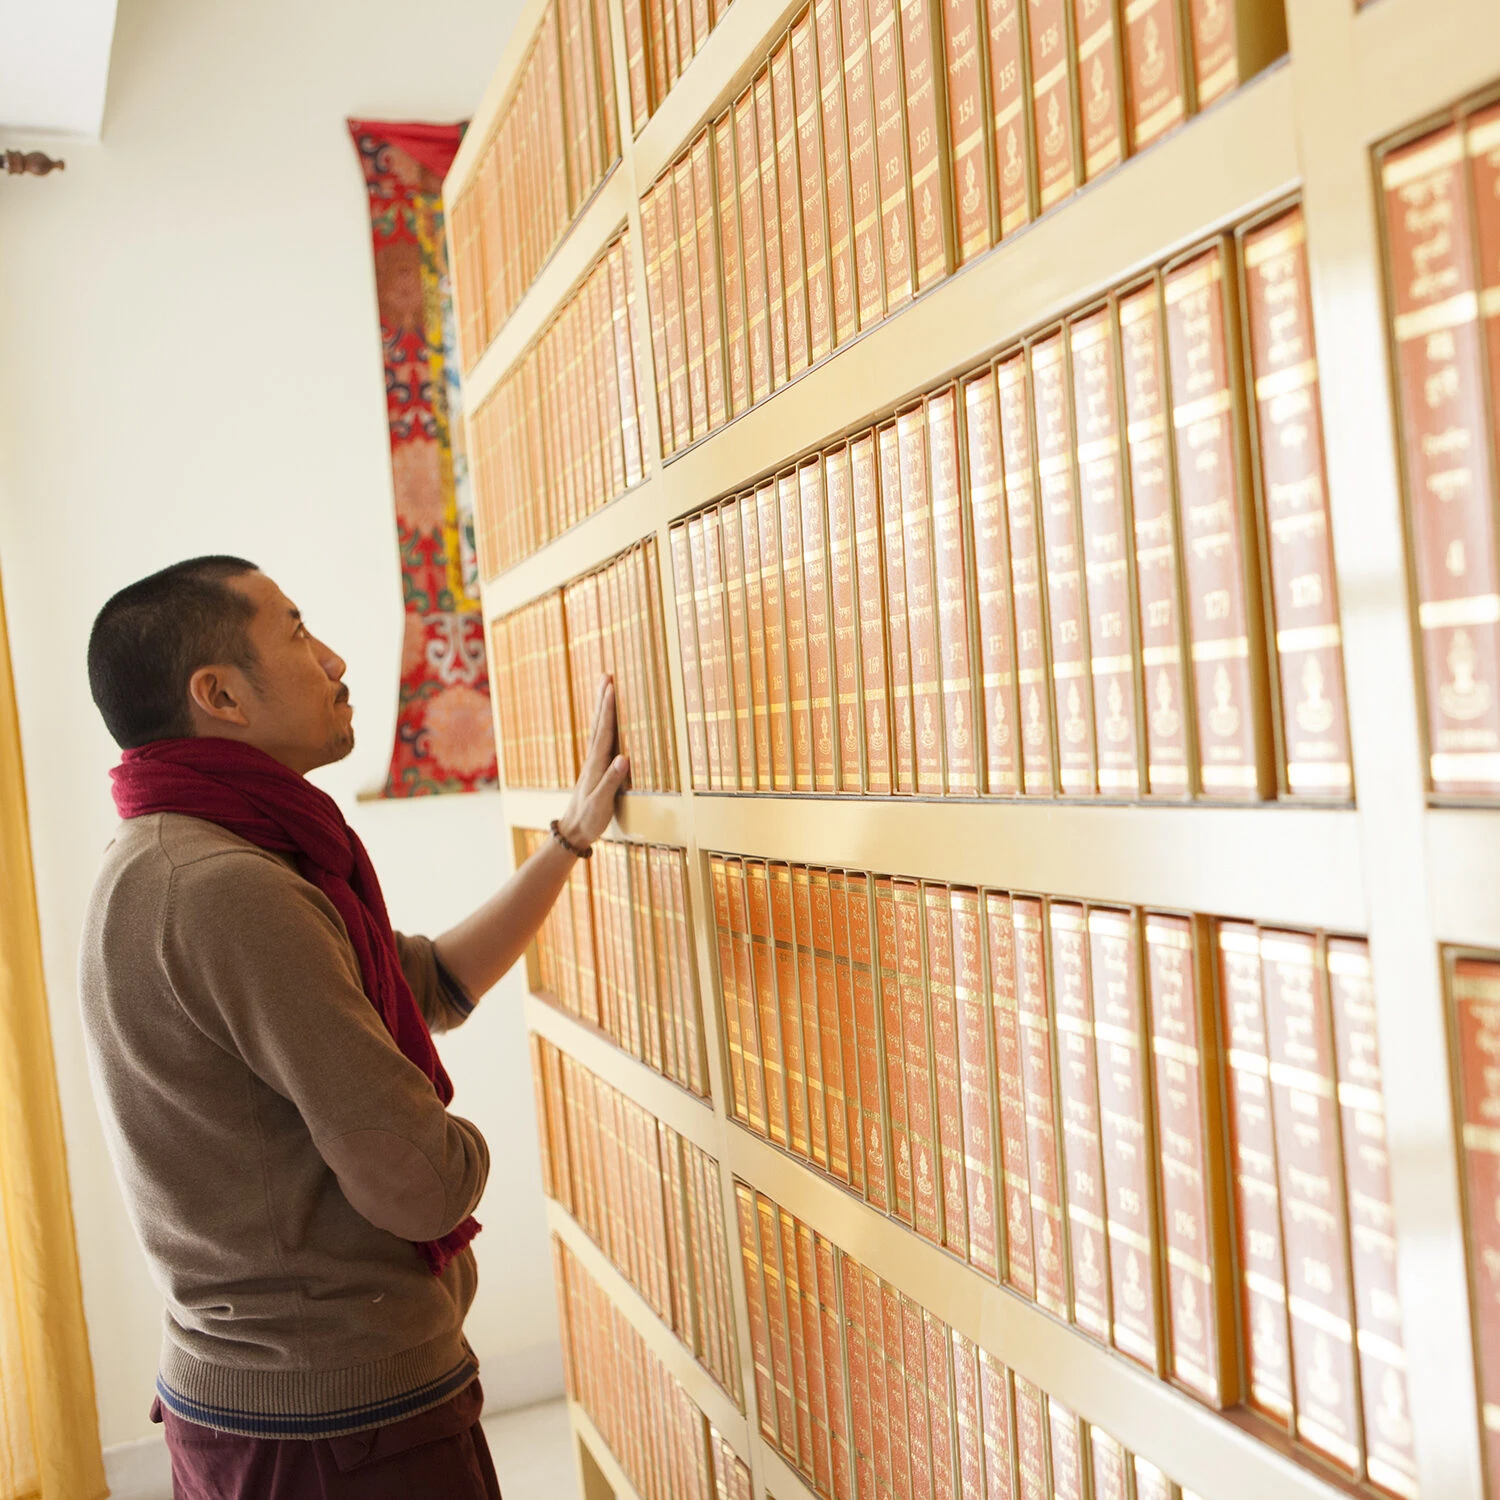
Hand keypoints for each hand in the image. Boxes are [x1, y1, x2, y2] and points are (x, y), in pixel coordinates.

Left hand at [558, 677, 629, 850]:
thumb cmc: (588, 819)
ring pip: (596, 729)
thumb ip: (612, 780)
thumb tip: (624, 757)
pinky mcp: (594, 769)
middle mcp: (592, 760)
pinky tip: (604, 720)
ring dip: (600, 708)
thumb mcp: (601, 803)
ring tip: (605, 688)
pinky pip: (599, 740)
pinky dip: (602, 724)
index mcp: (595, 765)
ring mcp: (592, 763)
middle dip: (602, 700)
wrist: (572, 832)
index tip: (612, 688)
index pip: (603, 732)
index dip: (608, 710)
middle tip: (606, 676)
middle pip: (597, 724)